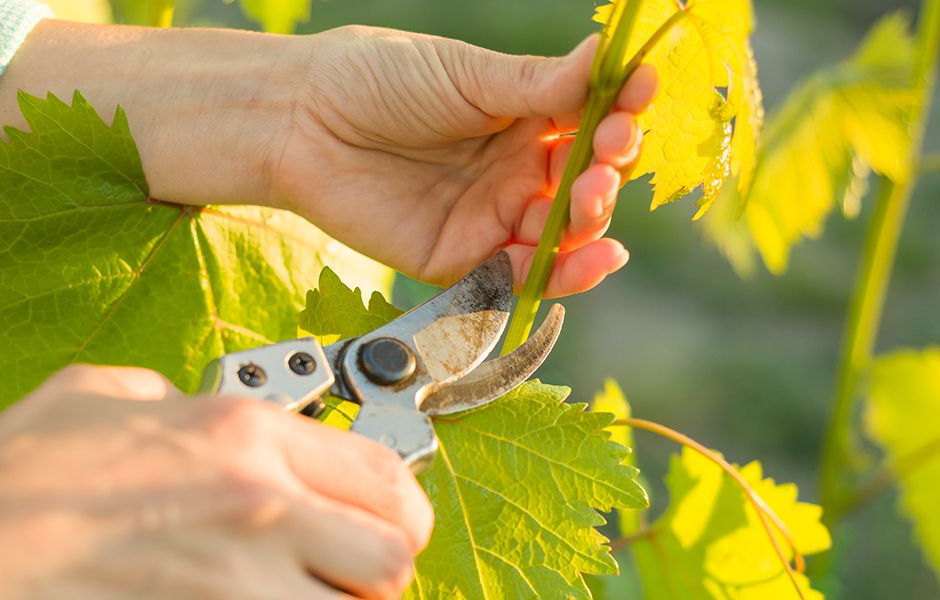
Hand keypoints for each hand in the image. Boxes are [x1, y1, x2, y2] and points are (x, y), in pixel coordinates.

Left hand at [0, 22, 655, 297]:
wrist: (300, 123)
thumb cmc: (377, 79)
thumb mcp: (464, 73)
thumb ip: (537, 82)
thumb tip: (607, 56)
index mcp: (523, 115)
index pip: (592, 122)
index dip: (621, 113)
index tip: (639, 96)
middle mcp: (514, 168)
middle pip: (583, 185)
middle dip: (605, 175)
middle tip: (608, 157)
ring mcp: (489, 215)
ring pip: (558, 236)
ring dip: (586, 227)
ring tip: (589, 206)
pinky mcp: (457, 259)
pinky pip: (513, 275)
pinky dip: (551, 273)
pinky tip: (576, 256)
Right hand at [0, 365, 431, 598]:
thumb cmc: (12, 482)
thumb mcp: (101, 393)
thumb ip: (175, 396)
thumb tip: (195, 403)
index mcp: (242, 434)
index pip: (386, 473)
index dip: (395, 503)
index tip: (381, 517)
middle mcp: (261, 507)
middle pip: (394, 554)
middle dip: (378, 567)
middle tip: (344, 569)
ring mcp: (242, 587)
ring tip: (296, 593)